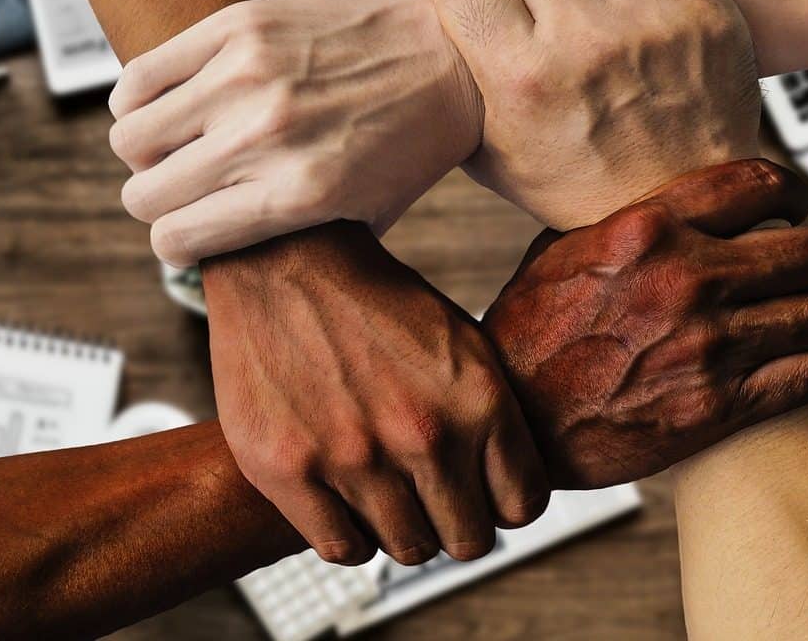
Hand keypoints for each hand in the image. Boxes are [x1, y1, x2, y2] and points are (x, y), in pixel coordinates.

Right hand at [106, 0, 478, 265]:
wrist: (451, 62)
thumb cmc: (409, 146)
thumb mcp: (365, 217)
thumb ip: (294, 243)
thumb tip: (223, 262)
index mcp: (297, 195)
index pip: (178, 237)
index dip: (175, 245)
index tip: (186, 237)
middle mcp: (266, 137)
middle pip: (144, 192)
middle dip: (157, 202)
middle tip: (183, 190)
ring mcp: (248, 76)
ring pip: (130, 134)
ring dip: (146, 150)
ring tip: (178, 145)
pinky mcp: (239, 26)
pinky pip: (141, 75)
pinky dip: (139, 98)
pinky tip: (171, 103)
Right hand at [205, 223, 548, 565]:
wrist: (286, 259)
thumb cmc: (376, 303)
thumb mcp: (463, 342)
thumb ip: (492, 416)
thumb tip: (513, 492)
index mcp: (478, 399)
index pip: (522, 506)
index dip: (504, 503)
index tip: (484, 491)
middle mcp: (423, 435)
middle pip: (469, 540)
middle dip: (457, 521)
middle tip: (434, 496)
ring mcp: (354, 458)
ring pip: (410, 549)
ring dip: (404, 527)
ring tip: (388, 490)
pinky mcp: (289, 471)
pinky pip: (345, 549)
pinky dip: (352, 534)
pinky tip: (348, 499)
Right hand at [429, 0, 761, 229]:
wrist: (682, 212)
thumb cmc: (582, 190)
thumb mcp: (497, 160)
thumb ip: (459, 96)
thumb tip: (429, 46)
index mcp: (525, 81)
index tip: (480, 8)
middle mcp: (586, 43)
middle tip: (536, 9)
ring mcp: (651, 22)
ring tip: (588, 4)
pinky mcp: (705, 11)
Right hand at [483, 160, 807, 488]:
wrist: (515, 422)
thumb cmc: (529, 336)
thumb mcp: (561, 252)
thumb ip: (624, 220)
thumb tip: (668, 200)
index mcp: (648, 229)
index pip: (759, 185)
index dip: (792, 192)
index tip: (794, 206)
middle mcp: (686, 279)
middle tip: (806, 270)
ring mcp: (709, 345)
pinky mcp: (721, 406)